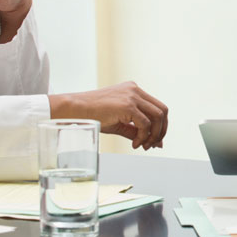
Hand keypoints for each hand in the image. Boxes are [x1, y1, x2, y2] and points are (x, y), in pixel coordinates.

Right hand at [48, 82, 169, 149]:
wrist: (74, 110)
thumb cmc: (93, 115)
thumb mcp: (120, 123)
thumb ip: (136, 130)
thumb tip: (154, 143)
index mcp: (134, 90)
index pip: (158, 107)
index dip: (161, 125)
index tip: (155, 140)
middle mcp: (135, 90)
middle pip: (162, 110)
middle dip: (161, 130)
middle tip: (153, 145)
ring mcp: (132, 96)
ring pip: (158, 116)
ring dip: (154, 134)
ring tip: (143, 145)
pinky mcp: (127, 105)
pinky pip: (145, 124)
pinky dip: (143, 136)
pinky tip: (134, 144)